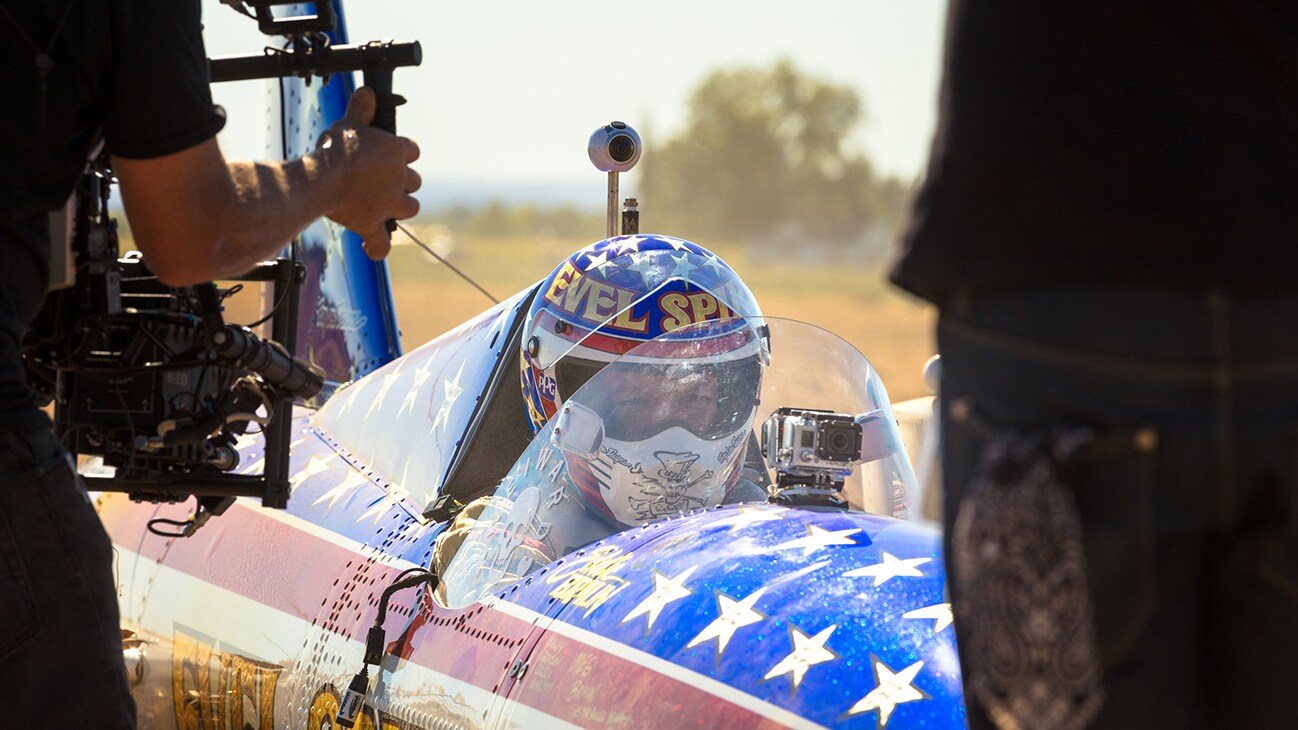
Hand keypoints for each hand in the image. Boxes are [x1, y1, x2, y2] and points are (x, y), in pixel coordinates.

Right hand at [316, 87, 421, 259]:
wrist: (322, 179)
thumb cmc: (335, 149)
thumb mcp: (348, 122)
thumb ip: (361, 109)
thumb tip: (368, 94)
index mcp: (396, 152)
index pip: (412, 150)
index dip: (402, 152)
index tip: (390, 153)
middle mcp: (399, 179)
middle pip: (415, 181)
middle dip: (403, 181)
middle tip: (382, 179)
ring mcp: (389, 204)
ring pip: (410, 208)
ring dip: (401, 207)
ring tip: (385, 206)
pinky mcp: (373, 224)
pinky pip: (381, 243)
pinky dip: (377, 247)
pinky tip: (372, 248)